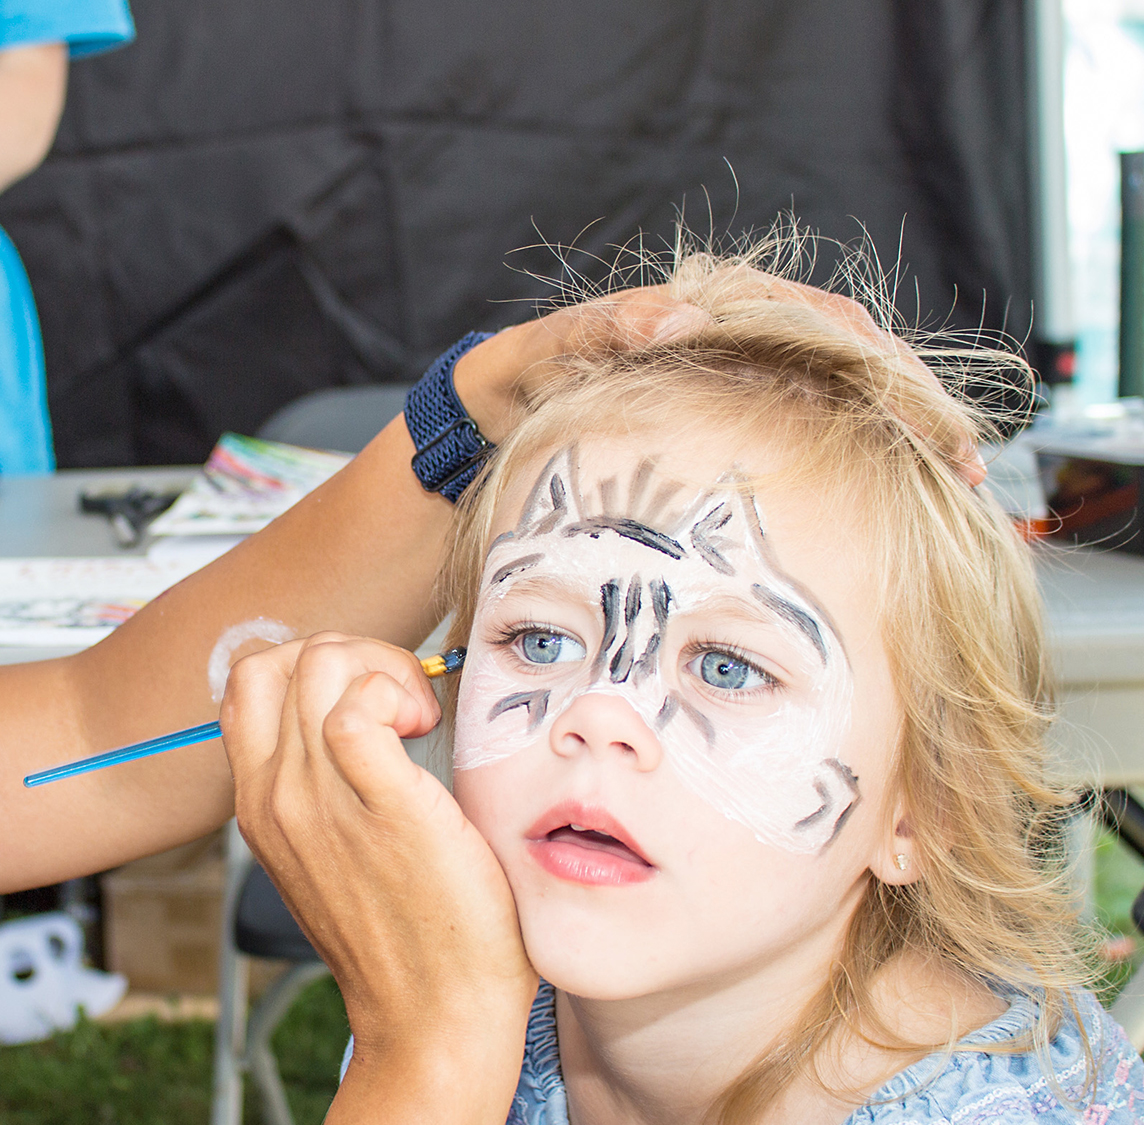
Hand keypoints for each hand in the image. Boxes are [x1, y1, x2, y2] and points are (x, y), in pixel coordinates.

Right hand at [219, 634, 534, 1060]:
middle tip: (401, 701)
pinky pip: (360, 707)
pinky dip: (396, 692)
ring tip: (416, 718)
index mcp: (259, 807)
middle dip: (351, 653)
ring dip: (379, 667)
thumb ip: (326, 793)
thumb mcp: (333, 858)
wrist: (433, 1019)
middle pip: (279, 660)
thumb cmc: (405, 941)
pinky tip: (425, 727)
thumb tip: (358, 724)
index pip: (248, 684)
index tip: (368, 698)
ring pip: (317, 665)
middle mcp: (275, 799)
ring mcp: (321, 805)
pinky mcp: (383, 809)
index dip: (309, 664)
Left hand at [454, 280, 987, 485]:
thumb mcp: (544, 354)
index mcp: (707, 299)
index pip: (818, 321)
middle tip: (963, 458)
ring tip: (959, 477)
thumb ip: (601, 331)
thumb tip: (679, 319)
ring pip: (852, 389)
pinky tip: (908, 489)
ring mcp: (750, 366)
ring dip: (908, 428)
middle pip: (859, 353)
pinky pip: (823, 423)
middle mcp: (742, 322)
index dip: (872, 365)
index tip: (911, 409)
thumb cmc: (517, 379)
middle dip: (916, 402)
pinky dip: (867, 452)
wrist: (497, 413)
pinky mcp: (748, 409)